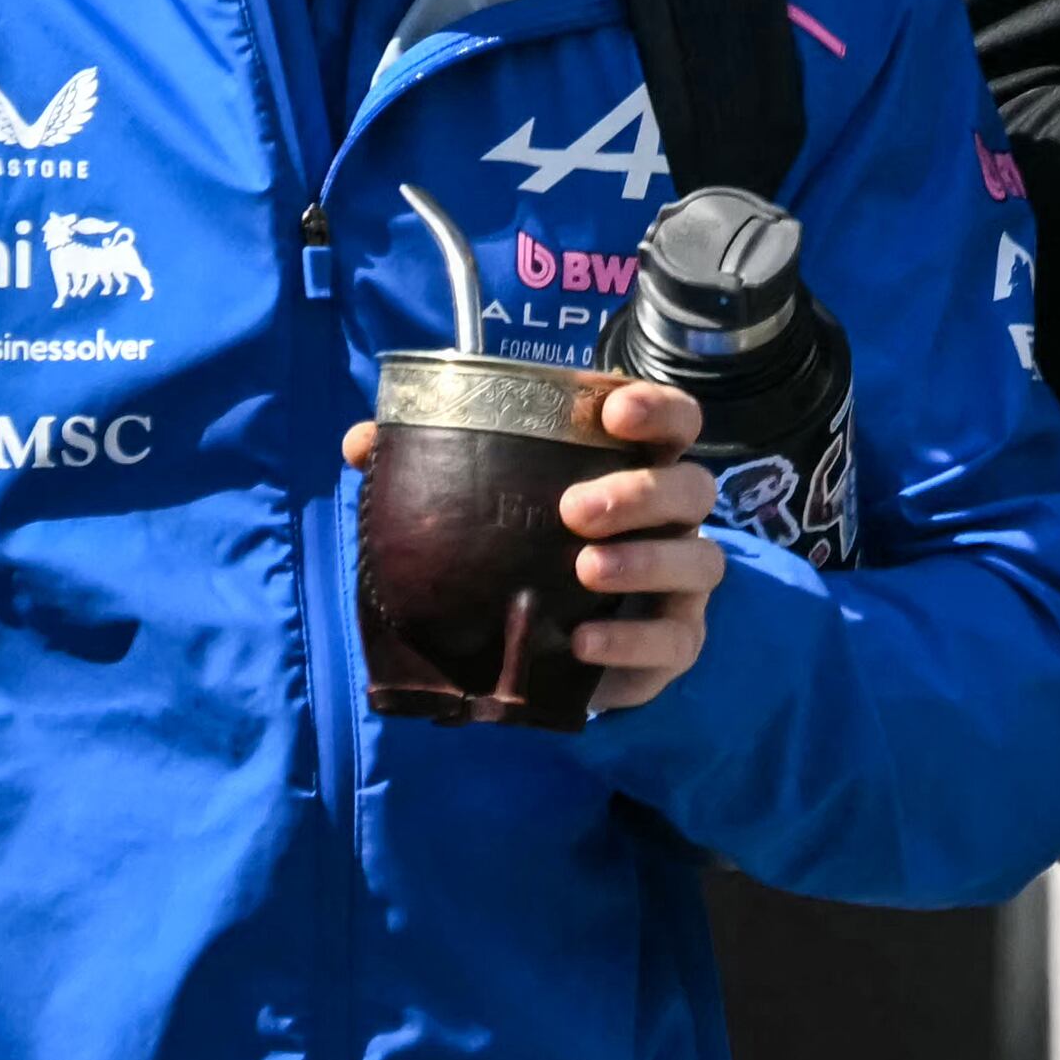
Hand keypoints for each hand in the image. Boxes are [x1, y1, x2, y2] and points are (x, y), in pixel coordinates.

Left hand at [338, 381, 720, 713]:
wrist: (548, 650)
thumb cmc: (526, 554)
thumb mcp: (483, 509)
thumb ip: (432, 469)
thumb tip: (362, 442)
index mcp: (634, 468)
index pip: (673, 421)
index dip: (655, 408)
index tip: (613, 412)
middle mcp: (671, 520)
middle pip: (691, 487)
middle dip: (639, 492)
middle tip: (573, 510)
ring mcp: (681, 583)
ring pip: (698, 560)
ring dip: (645, 562)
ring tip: (584, 571)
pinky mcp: (676, 644)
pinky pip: (673, 640)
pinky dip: (630, 641)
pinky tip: (582, 642)